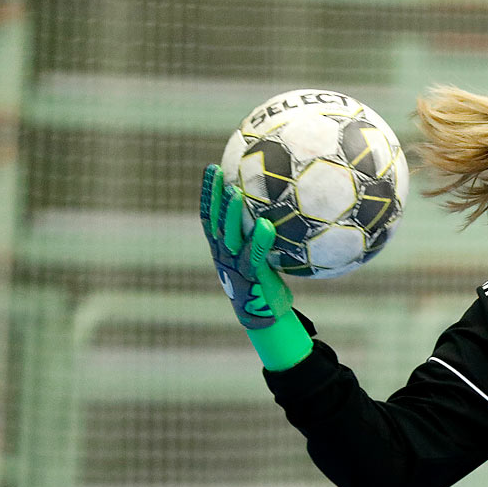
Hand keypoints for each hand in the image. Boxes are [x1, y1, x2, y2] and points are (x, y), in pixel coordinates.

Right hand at [200, 164, 311, 368]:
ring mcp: (234, 265)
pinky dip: (260, 240)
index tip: (212, 168)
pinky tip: (268, 224)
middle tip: (217, 171)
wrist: (264, 317)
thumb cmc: (264, 283)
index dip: (208, 193)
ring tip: (237, 191)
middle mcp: (223, 254)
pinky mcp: (251, 276)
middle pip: (214, 221)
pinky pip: (254, 255)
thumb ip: (262, 236)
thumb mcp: (259, 257)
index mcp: (221, 248)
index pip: (209, 216)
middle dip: (214, 196)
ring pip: (229, 235)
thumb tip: (280, 209)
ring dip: (231, 213)